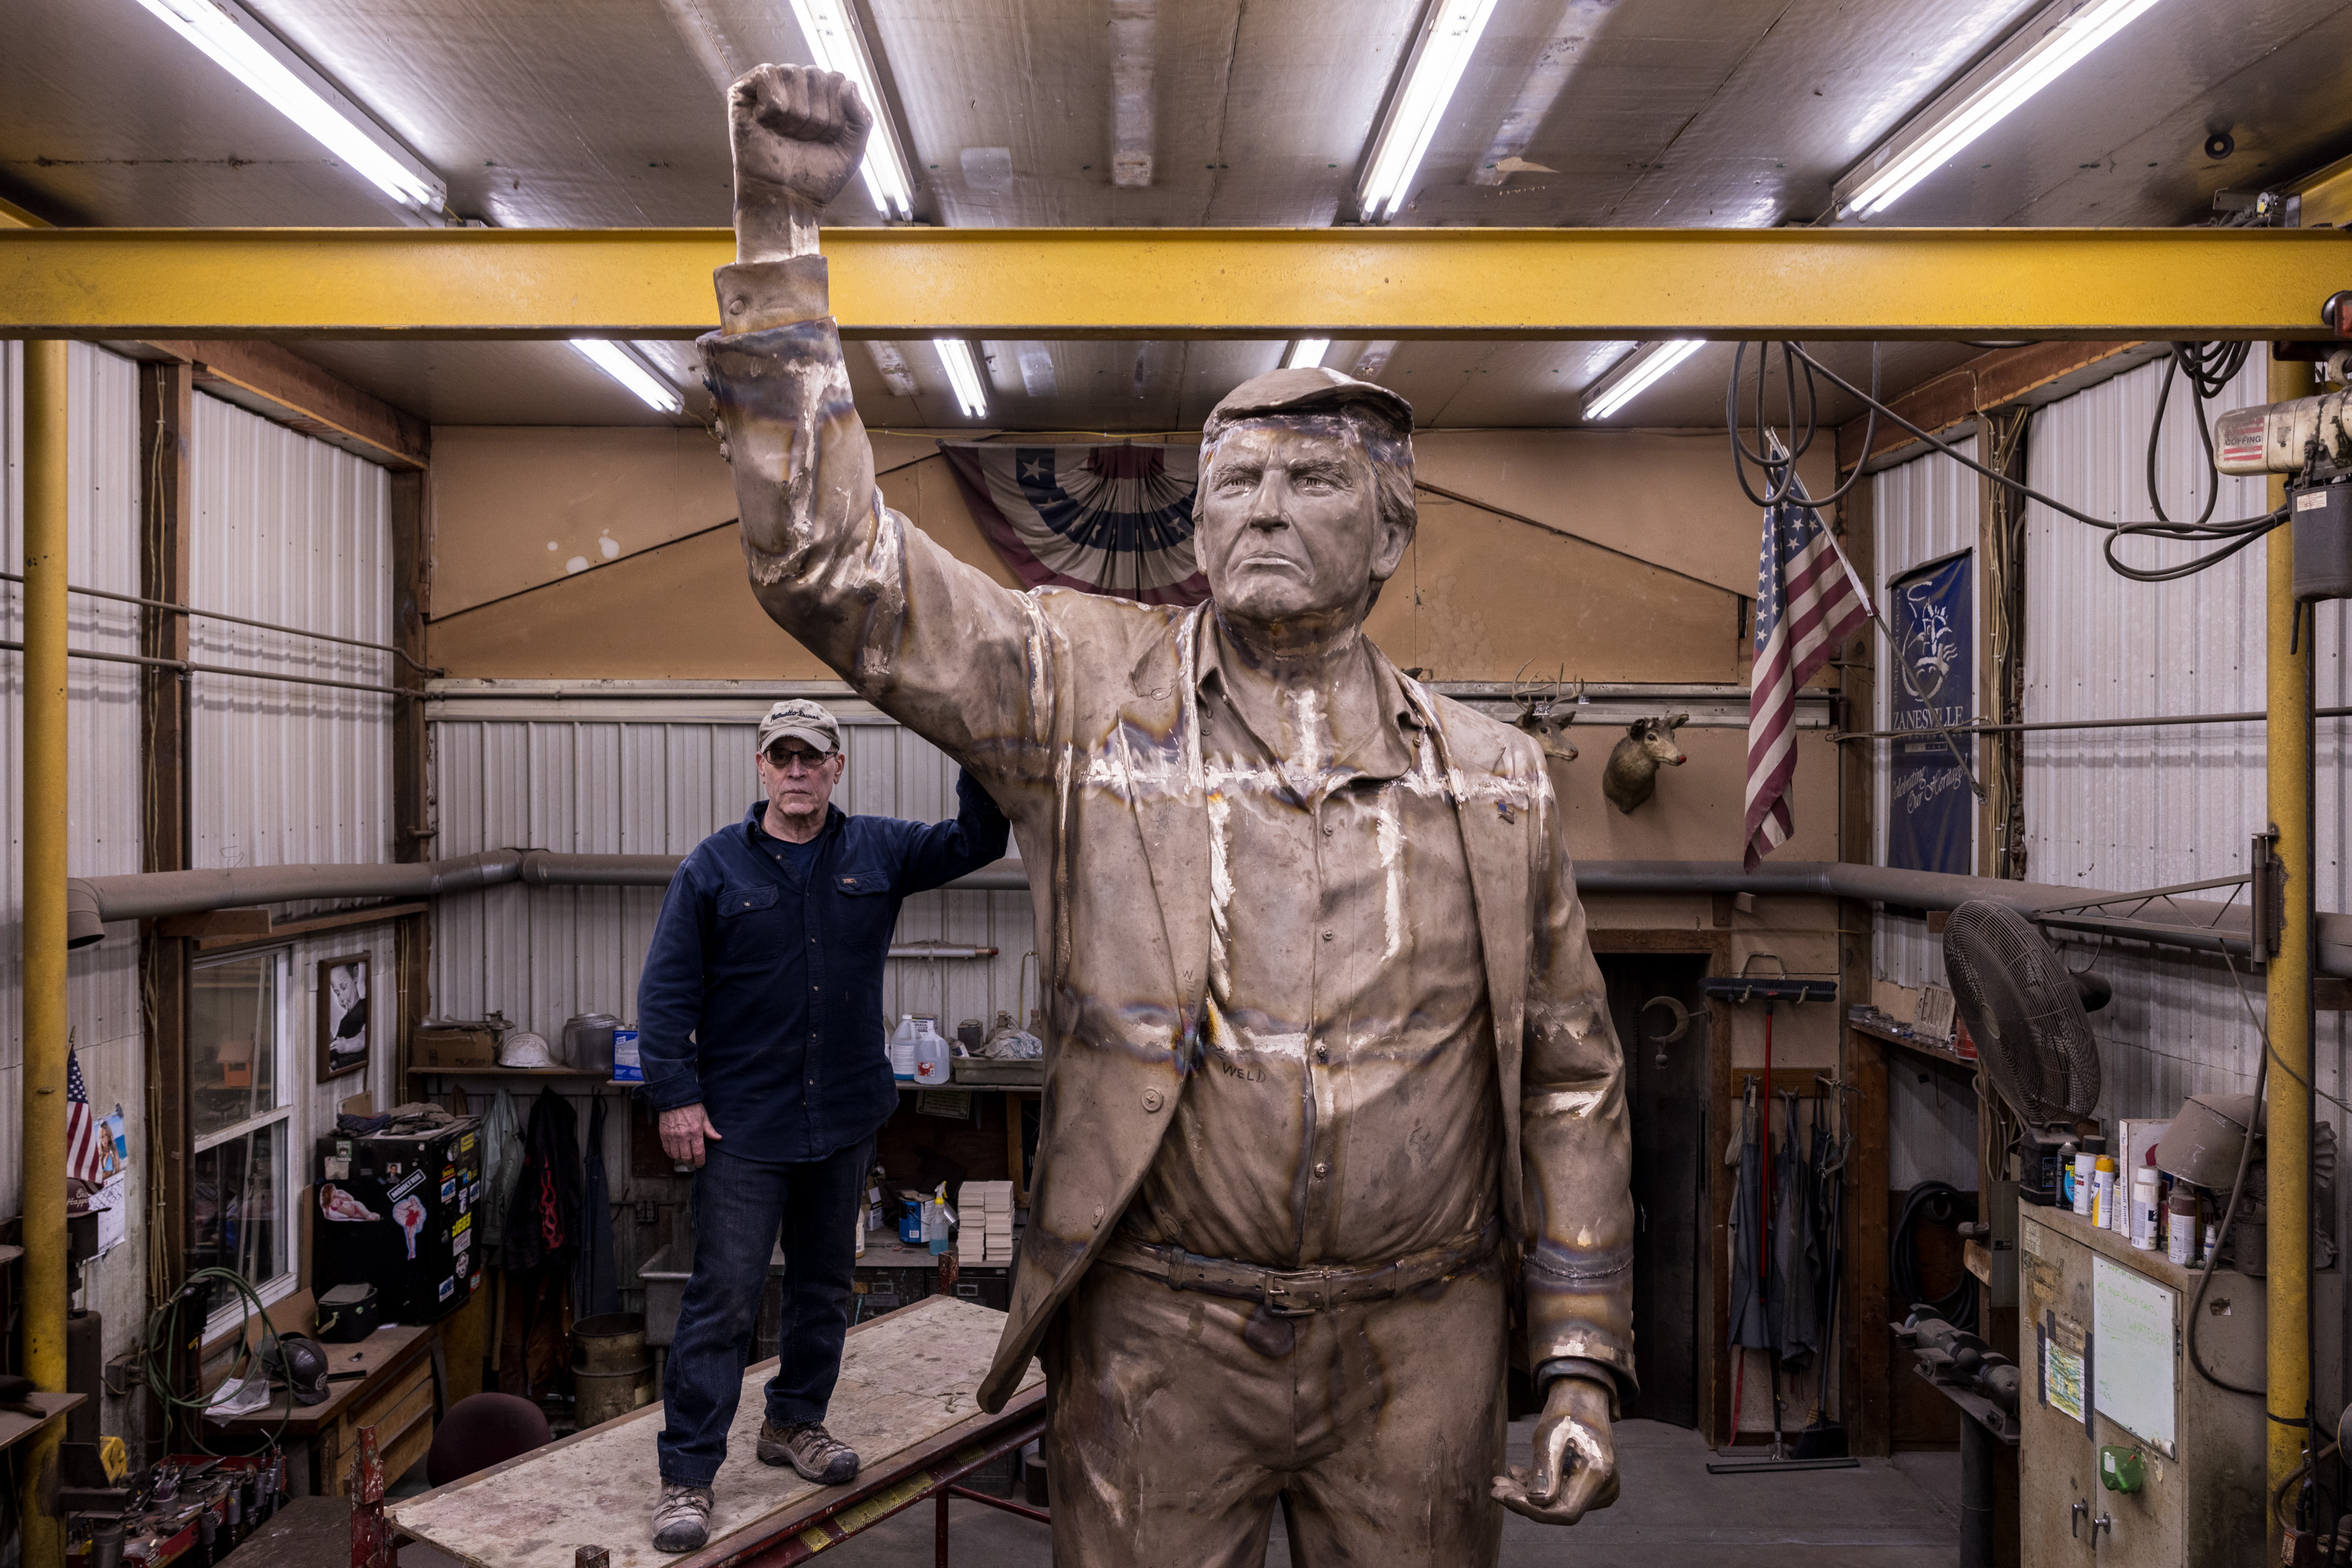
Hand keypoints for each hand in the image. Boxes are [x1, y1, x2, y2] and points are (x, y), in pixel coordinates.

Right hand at [659, 1103, 721, 1168]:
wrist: (675, 1098)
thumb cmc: (691, 1107)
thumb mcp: (703, 1117)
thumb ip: (710, 1130)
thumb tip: (718, 1138)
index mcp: (695, 1132)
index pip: (698, 1153)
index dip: (700, 1162)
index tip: (701, 1164)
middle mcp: (683, 1136)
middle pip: (686, 1157)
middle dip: (691, 1161)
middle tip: (693, 1160)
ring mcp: (672, 1136)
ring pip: (676, 1156)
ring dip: (681, 1158)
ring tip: (685, 1155)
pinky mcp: (664, 1135)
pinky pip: (667, 1150)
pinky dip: (671, 1154)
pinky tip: (676, 1152)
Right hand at [729, 63, 871, 211]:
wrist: (787, 199)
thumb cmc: (816, 177)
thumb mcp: (852, 151)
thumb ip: (862, 118)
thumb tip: (848, 83)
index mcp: (821, 95)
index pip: (837, 79)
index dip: (836, 113)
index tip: (826, 139)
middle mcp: (796, 86)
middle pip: (816, 75)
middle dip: (816, 116)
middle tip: (803, 141)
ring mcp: (770, 88)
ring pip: (792, 73)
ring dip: (795, 114)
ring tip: (785, 135)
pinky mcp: (743, 94)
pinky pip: (766, 73)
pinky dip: (772, 103)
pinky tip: (765, 122)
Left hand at [1492, 1376, 1617, 1524]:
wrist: (1583, 1402)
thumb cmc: (1565, 1415)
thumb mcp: (1549, 1436)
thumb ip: (1545, 1470)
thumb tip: (1536, 1502)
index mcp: (1597, 1474)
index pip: (1564, 1512)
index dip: (1533, 1510)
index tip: (1504, 1496)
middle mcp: (1605, 1487)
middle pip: (1559, 1510)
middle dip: (1523, 1501)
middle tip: (1495, 1488)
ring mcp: (1602, 1490)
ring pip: (1558, 1504)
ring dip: (1527, 1494)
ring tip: (1501, 1479)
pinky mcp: (1593, 1488)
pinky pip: (1563, 1496)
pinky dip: (1538, 1488)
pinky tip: (1517, 1475)